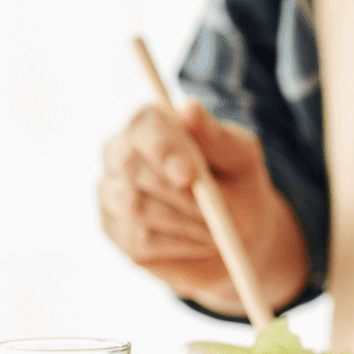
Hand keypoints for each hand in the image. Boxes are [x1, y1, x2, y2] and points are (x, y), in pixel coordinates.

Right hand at [97, 99, 307, 316]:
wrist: (240, 233)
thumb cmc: (238, 184)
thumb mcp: (241, 157)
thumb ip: (217, 136)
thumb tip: (190, 109)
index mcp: (149, 125)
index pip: (142, 126)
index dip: (164, 150)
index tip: (190, 175)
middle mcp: (120, 155)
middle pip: (132, 168)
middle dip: (179, 194)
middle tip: (214, 212)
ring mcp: (112, 194)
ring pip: (137, 208)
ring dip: (186, 222)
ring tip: (216, 228)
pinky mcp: (117, 232)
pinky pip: (142, 240)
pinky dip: (181, 244)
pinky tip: (201, 240)